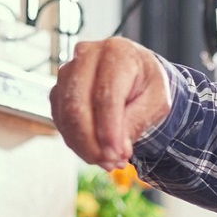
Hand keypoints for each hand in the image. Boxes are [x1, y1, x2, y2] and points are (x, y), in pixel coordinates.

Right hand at [49, 38, 171, 166]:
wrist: (135, 76)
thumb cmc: (147, 85)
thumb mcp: (156, 102)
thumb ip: (137, 122)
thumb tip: (117, 149)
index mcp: (117, 52)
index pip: (106, 95)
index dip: (109, 129)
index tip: (117, 155)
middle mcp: (86, 56)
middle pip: (78, 105)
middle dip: (92, 142)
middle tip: (111, 163)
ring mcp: (68, 72)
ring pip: (65, 115)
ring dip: (84, 146)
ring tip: (108, 161)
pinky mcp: (59, 90)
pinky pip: (60, 121)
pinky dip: (76, 142)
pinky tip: (95, 151)